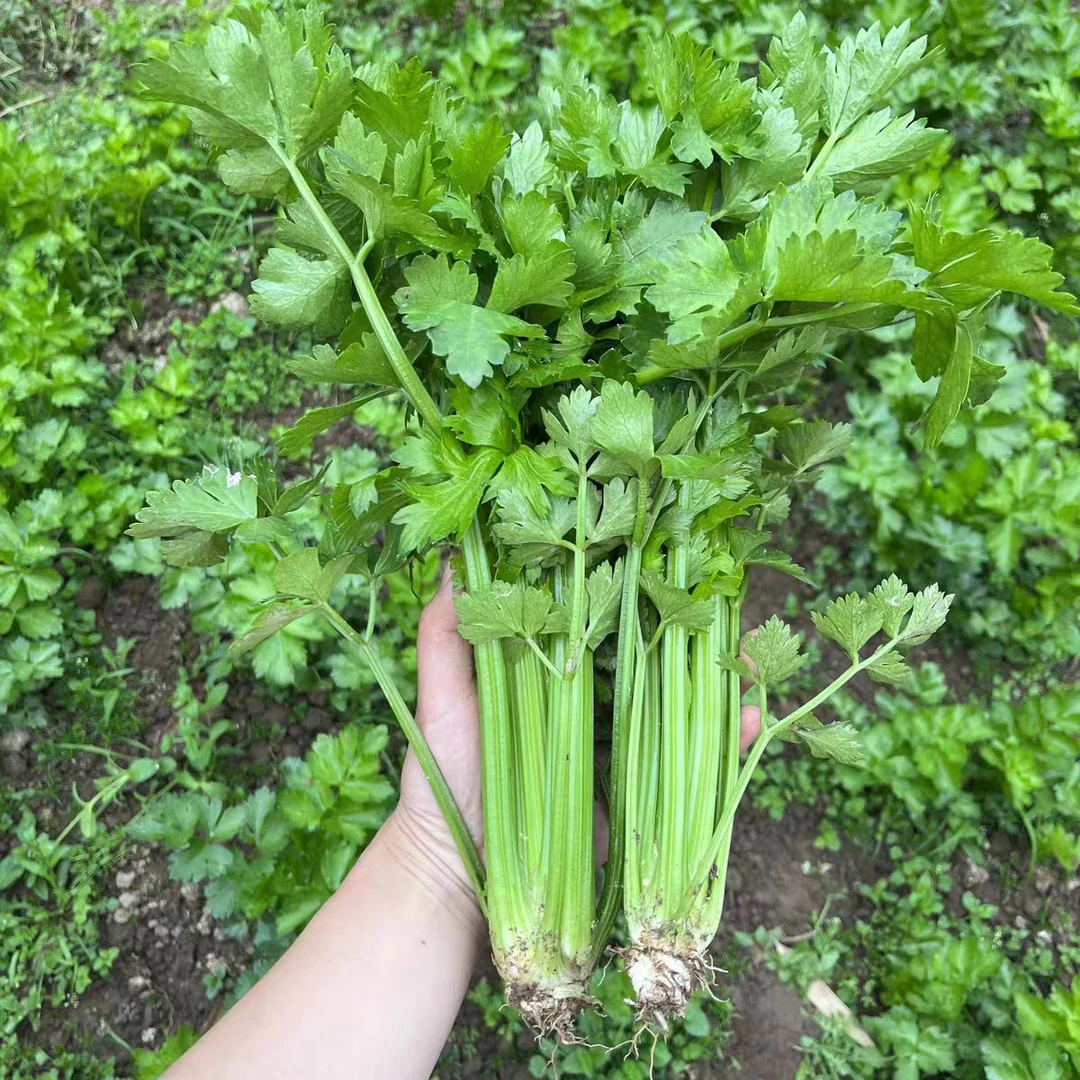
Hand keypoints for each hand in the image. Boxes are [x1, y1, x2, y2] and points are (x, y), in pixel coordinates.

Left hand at [393, 567, 759, 878]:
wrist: (455, 868)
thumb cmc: (442, 777)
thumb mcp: (441, 700)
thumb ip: (444, 637)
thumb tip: (452, 561)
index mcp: (553, 673)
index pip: (601, 620)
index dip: (635, 589)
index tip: (666, 557)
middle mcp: (592, 703)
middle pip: (650, 656)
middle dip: (692, 628)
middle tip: (726, 599)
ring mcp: (616, 747)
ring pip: (678, 703)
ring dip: (719, 678)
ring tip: (752, 654)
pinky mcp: (633, 793)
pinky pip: (688, 764)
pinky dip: (723, 741)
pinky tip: (750, 718)